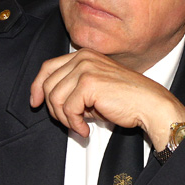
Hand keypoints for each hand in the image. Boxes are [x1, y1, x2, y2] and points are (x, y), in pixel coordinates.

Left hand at [29, 48, 184, 149]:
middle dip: (54, 109)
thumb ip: (74, 89)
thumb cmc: (127, 99)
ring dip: (65, 119)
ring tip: (79, 126)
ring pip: (55, 98)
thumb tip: (52, 102)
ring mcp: (85, 69)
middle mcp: (83, 58)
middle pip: (48, 84)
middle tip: (69, 122)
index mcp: (84, 55)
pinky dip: (74, 124)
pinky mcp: (89, 84)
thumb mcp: (95, 89)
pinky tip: (86, 129)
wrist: (149, 104)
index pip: (48, 67)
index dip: (37, 86)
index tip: (36, 102)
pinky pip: (68, 109)